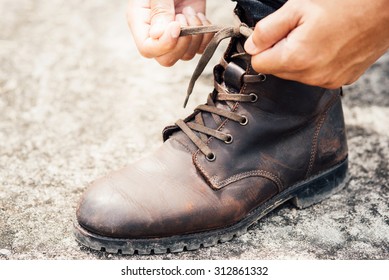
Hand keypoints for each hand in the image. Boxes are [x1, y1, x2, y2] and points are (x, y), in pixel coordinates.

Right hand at [127, 0, 212, 65]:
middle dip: (182, 43)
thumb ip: (160, 9)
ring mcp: (174, 35)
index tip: (177, 26)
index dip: (164, 44)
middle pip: (166, 59)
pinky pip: (200, 49)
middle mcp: (156, 32)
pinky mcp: (191, 33)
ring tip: (191, 11)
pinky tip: (201, 18)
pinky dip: (205, 36)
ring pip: (185, 56)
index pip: (148, 49)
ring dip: (195, 35)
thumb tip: (158, 36)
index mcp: (140, 21)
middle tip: (184, 17)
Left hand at [244, 0, 388, 87]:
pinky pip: (316, 75)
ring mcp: (329, 80)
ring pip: (296, 74)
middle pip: (277, 70)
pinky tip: (330, 44)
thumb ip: (268, 30)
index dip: (261, 47)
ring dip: (299, 57)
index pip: (259, 64)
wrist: (387, 8)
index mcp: (297, 58)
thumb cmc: (348, 2)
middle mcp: (312, 76)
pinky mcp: (343, 80)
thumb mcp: (298, 7)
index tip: (271, 35)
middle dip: (281, 51)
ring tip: (318, 34)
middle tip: (299, 29)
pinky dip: (317, 62)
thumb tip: (251, 46)